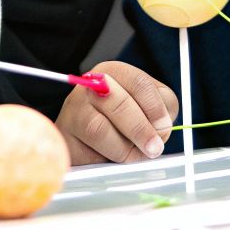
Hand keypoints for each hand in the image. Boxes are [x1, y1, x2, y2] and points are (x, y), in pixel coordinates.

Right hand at [56, 61, 177, 163]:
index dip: (155, 107)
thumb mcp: (148, 107)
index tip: (163, 126)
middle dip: (141, 129)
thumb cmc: (122, 121)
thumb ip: (162, 109)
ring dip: (124, 147)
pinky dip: (108, 157)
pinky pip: (88, 150)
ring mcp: (73, 110)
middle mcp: (89, 86)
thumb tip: (162, 125)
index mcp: (113, 72)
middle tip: (154, 147)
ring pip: (100, 129)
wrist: (88, 140)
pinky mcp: (65, 136)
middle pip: (118, 103)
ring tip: (135, 153)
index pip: (138, 82)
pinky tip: (115, 157)